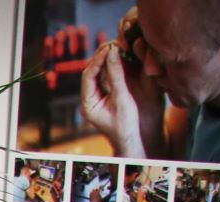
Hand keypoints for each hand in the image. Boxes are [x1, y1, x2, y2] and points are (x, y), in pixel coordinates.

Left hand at [79, 38, 152, 158]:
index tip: (109, 48)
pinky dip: (114, 65)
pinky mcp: (106, 93)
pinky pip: (107, 75)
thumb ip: (116, 75)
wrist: (132, 139)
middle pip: (91, 72)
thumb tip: (113, 53)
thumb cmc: (127, 124)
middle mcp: (89, 98)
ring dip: (108, 59)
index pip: (87, 76)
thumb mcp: (122, 98)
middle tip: (114, 43)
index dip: (97, 60)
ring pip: (99, 72)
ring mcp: (97, 96)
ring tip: (119, 47)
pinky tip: (123, 55)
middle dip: (102, 57)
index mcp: (87, 103)